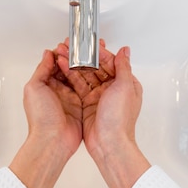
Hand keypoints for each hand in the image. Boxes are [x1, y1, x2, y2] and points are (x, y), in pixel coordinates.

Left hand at [9, 49, 82, 187]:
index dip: (63, 53)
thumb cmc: (41, 118)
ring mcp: (70, 98)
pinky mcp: (82, 106)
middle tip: (85, 47)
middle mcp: (58, 91)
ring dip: (85, 66)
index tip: (72, 44)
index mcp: (45, 85)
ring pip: (79, 77)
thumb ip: (42, 69)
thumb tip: (48, 54)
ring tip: (92, 55)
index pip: (55, 63)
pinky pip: (88, 88)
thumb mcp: (34, 87)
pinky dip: (92, 79)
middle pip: (69, 68)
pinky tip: (97, 70)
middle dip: (76, 57)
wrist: (53, 140)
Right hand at [57, 42, 150, 187]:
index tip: (86, 44)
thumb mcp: (125, 87)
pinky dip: (70, 77)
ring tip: (61, 55)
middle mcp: (112, 90)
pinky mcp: (87, 105)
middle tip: (69, 47)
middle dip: (82, 57)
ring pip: (85, 76)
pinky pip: (78, 87)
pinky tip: (61, 68)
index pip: (110, 62)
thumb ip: (123, 67)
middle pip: (95, 67)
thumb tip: (125, 51)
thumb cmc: (119, 119)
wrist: (109, 143)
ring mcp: (99, 97)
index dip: (97, 52)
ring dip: (73, 65)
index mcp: (125, 84)